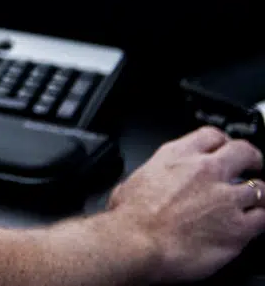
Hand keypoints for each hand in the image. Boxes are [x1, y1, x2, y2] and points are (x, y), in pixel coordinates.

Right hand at [106, 126, 264, 282]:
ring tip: (255, 202)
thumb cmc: (128, 218)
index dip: (223, 142)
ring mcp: (226, 198)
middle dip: (252, 159)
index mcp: (177, 156)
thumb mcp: (133, 181)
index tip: (225, 149)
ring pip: (261, 188)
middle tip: (253, 167)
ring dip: (259, 195)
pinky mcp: (239, 227)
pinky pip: (264, 218)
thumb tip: (148, 184)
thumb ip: (151, 177)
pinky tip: (254, 224)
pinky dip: (261, 220)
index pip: (212, 135)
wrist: (136, 243)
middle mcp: (205, 171)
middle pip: (244, 152)